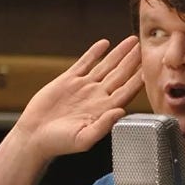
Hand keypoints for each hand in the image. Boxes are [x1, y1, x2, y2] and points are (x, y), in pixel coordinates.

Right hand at [15, 36, 142, 160]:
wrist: (34, 135)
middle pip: (120, 75)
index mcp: (104, 110)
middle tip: (145, 47)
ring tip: (131, 41)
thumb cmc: (59, 143)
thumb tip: (121, 111)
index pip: (126, 92)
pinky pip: (84, 63)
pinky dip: (94, 53)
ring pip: (106, 66)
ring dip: (119, 54)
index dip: (138, 80)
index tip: (149, 68)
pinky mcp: (68, 80)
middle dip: (132, 61)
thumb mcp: (83, 139)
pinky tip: (105, 43)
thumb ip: (103, 126)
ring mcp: (84, 87)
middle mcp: (97, 97)